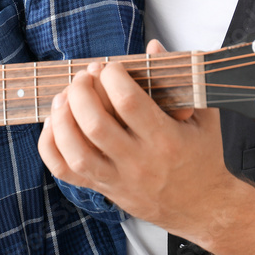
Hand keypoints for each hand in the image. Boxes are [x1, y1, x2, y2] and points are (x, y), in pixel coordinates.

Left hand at [38, 40, 234, 234]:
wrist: (204, 207)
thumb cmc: (203, 156)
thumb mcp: (203, 116)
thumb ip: (181, 80)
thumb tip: (154, 47)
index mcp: (166, 140)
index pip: (129, 103)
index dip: (113, 77)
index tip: (111, 67)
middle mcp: (139, 162)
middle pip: (95, 124)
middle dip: (82, 92)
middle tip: (84, 76)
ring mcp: (118, 179)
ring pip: (76, 152)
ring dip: (62, 118)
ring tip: (65, 96)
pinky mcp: (104, 189)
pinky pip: (65, 171)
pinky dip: (51, 145)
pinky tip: (55, 123)